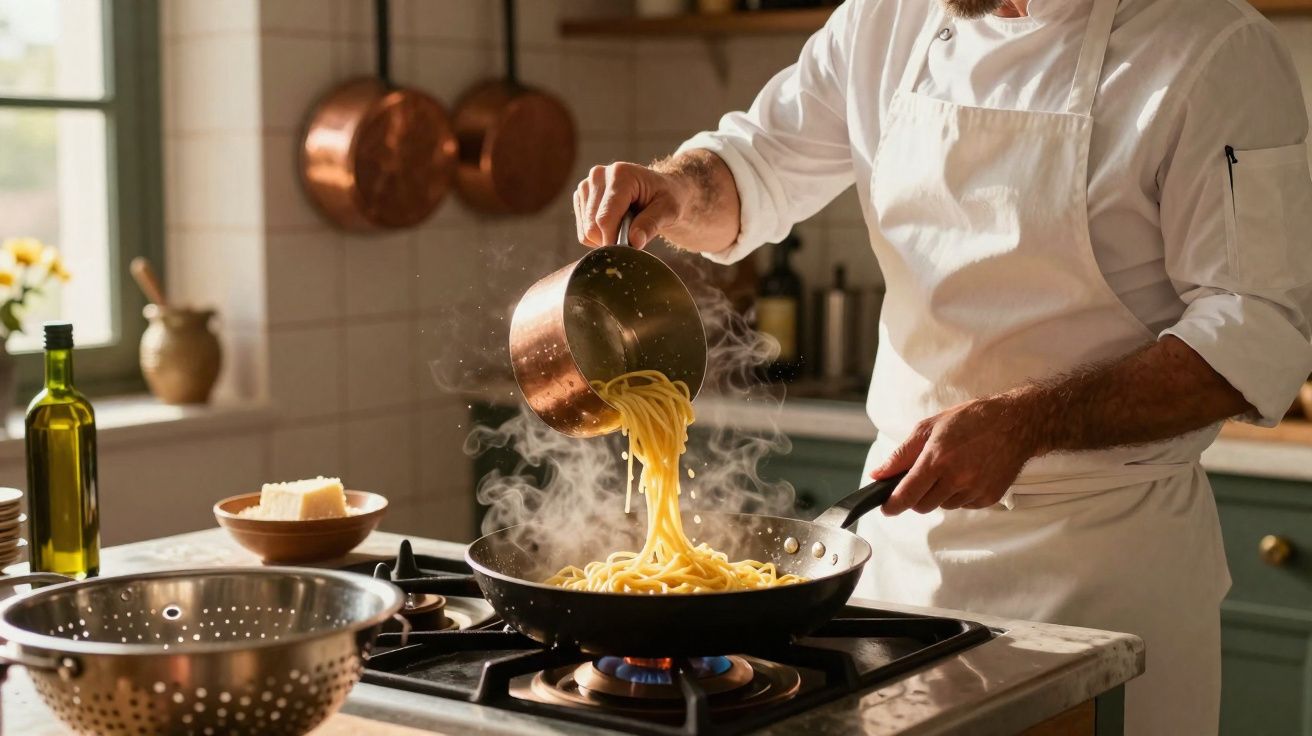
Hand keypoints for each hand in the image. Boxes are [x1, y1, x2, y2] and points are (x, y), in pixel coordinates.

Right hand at [573, 162, 693, 249]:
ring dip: (605, 239)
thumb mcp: (669, 210)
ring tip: (626, 227)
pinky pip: (583, 231)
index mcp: (620, 174)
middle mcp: (598, 175)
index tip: (630, 251)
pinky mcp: (581, 197)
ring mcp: (587, 185)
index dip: (614, 241)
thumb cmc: (668, 198)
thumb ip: (652, 224)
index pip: (605, 218)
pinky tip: (615, 227)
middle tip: (633, 237)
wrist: (660, 191)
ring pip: (586, 231)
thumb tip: (634, 242)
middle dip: (612, 240)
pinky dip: (598, 237)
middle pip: (592, 226)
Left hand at [869, 396, 1042, 514]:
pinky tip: (968, 473)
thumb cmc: (969, 420)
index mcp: (937, 459)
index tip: (886, 508)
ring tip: (952, 468)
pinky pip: (964, 505)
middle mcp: (956, 478)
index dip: (892, 505)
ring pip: (944, 506)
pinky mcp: (989, 497)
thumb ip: (901, 455)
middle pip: (923, 506)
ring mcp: (975, 490)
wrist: (1014, 423)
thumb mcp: (929, 428)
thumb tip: (877, 474)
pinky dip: (960, 494)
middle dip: (916, 497)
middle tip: (923, 478)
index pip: (907, 494)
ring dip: (940, 494)